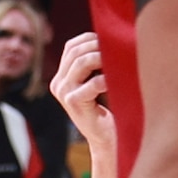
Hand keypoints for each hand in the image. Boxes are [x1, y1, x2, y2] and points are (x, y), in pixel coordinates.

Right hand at [51, 30, 113, 152]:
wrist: (106, 139)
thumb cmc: (107, 109)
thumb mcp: (95, 84)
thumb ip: (95, 66)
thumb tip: (109, 39)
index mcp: (61, 77)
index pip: (71, 46)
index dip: (90, 39)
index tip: (110, 41)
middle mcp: (58, 83)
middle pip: (75, 51)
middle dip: (98, 46)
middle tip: (118, 49)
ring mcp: (64, 93)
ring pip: (81, 63)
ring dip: (102, 58)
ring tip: (118, 62)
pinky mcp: (73, 103)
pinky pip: (92, 83)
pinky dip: (106, 79)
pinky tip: (115, 81)